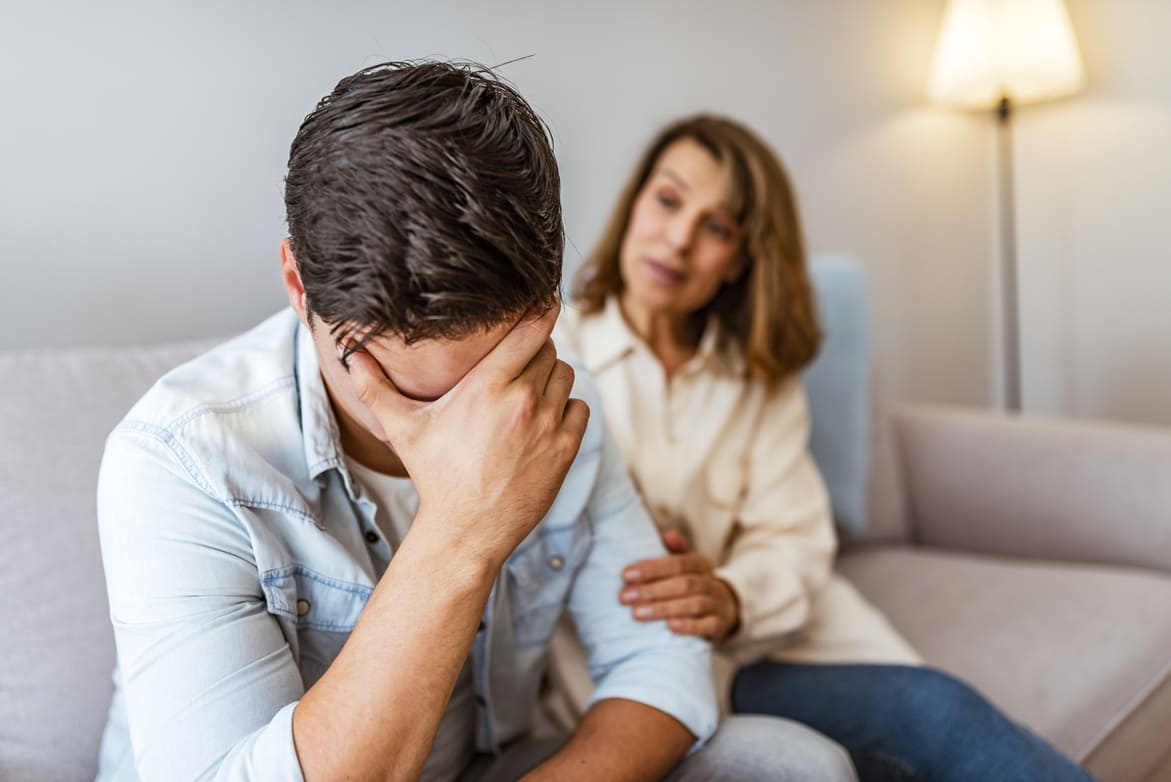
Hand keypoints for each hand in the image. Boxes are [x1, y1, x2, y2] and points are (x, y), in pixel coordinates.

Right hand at [346, 302, 589, 568]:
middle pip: (549, 351)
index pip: (530, 330)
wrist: (466, 529)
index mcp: (486, 386)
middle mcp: (522, 400)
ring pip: (565, 377)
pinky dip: (567, 409)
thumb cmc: (435, 476)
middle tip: (516, 367)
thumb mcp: (403, 429)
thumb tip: (350, 356)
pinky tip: (545, 420)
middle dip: (535, 353)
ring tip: (528, 394)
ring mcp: (547, 425)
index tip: (543, 303)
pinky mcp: (565, 449)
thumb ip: (376, 388)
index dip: (540, 313)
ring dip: (551, 379)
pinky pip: (579, 408)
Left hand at [619, 529, 740, 642]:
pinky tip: (670, 627)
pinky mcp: (719, 625)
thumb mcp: (685, 566)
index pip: (677, 563)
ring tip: (638, 613)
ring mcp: (716, 604)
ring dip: (663, 608)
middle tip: (625, 597)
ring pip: (693, 604)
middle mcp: (710, 582)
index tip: (625, 575)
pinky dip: (689, 626)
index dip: (651, 568)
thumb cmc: (693, 584)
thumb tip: (669, 534)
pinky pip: (707, 625)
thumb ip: (673, 551)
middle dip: (651, 590)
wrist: (723, 609)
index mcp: (700, 564)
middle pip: (683, 584)